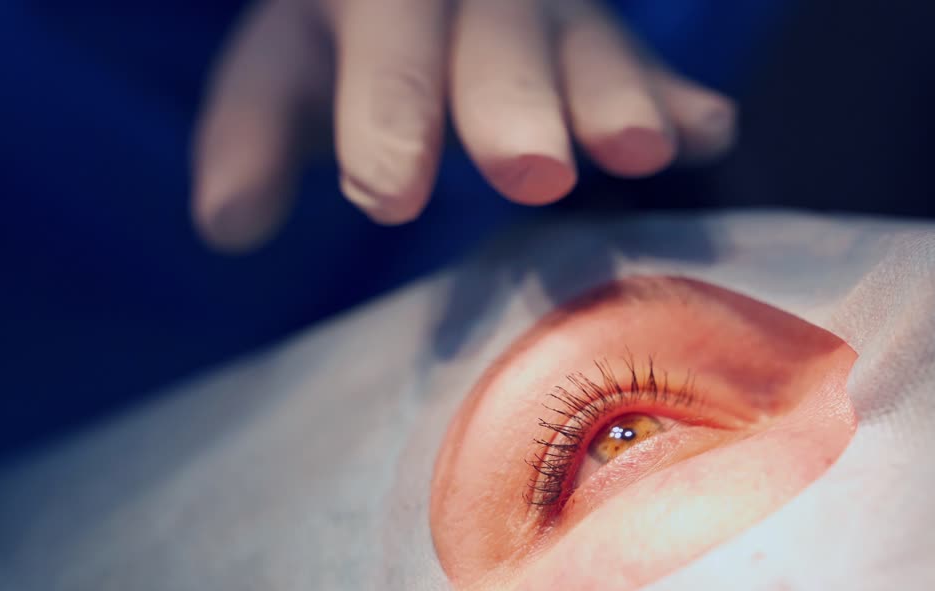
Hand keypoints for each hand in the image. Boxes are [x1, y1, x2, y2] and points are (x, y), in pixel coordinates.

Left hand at [191, 0, 738, 250]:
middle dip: (512, 104)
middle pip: (495, 39)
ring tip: (640, 150)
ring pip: (584, 45)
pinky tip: (709, 132)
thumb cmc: (350, 38)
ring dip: (615, 96)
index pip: (382, 46)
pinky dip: (679, 99)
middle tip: (531, 170)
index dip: (387, 113)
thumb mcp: (289, 66)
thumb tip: (225, 225)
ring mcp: (549, 11)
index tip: (390, 192)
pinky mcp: (607, 40)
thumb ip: (254, 134)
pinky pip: (650, 62)